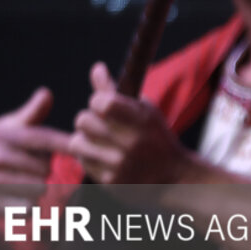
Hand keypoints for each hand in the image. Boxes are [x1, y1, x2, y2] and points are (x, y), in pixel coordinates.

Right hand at [0, 87, 69, 215]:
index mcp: (5, 134)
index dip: (68, 144)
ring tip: (37, 185)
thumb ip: (31, 113)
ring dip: (44, 189)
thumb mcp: (6, 127)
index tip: (86, 147)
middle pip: (46, 167)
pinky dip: (32, 205)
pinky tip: (27, 200)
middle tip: (47, 172)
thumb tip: (46, 93)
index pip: (44, 138)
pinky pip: (25, 206)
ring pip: (39, 187)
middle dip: (53, 171)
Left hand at [69, 62, 191, 187]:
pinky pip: (82, 162)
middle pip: (83, 120)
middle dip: (90, 120)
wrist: (173, 177)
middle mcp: (131, 143)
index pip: (101, 102)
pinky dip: (89, 157)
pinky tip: (105, 157)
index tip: (105, 105)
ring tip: (102, 141)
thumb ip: (115, 91)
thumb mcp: (144, 110)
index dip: (97, 100)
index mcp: (142, 120)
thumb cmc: (155, 137)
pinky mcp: (110, 182)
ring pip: (77, 142)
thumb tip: (96, 68)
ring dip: (86, 139)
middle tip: (102, 124)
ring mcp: (120, 164)